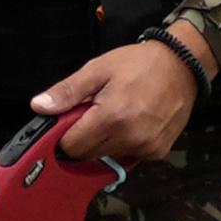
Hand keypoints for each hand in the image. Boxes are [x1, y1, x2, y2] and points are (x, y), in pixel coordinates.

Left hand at [30, 24, 208, 170]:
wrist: (182, 65)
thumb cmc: (139, 64)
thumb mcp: (97, 70)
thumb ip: (67, 92)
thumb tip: (39, 107)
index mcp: (111, 118)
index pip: (71, 146)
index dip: (63, 135)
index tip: (67, 120)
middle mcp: (130, 138)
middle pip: (87, 154)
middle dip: (82, 137)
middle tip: (92, 113)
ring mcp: (147, 147)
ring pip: (107, 155)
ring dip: (103, 140)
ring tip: (114, 113)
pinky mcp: (158, 151)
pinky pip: (129, 154)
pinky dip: (123, 142)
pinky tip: (131, 121)